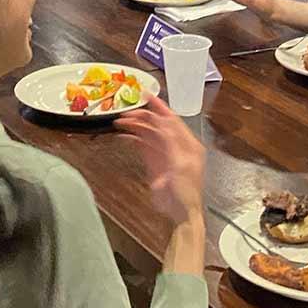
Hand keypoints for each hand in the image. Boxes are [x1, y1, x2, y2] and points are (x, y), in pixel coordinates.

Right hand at [115, 95, 205, 222]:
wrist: (180, 213)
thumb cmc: (186, 192)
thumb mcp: (181, 165)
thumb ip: (172, 142)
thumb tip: (162, 122)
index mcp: (187, 143)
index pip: (172, 119)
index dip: (159, 106)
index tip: (146, 94)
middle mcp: (176, 145)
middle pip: (157, 124)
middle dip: (142, 117)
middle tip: (125, 112)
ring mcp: (164, 153)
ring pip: (148, 133)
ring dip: (135, 126)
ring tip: (120, 122)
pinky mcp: (154, 162)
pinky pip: (142, 145)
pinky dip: (133, 139)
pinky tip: (123, 136)